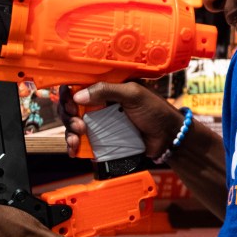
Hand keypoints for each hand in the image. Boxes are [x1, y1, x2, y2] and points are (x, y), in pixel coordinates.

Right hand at [61, 82, 184, 159]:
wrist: (168, 137)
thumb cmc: (155, 111)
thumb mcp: (134, 95)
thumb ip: (108, 90)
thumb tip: (78, 95)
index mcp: (106, 88)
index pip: (78, 86)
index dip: (68, 94)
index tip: (70, 103)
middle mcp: (99, 104)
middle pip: (70, 106)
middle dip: (68, 115)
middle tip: (78, 124)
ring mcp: (99, 122)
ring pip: (73, 125)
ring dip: (69, 132)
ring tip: (77, 138)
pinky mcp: (101, 139)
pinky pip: (81, 142)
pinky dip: (73, 146)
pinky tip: (74, 150)